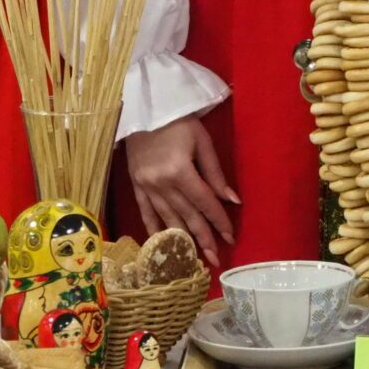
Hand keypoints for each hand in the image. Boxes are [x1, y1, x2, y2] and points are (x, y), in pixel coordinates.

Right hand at [128, 115, 238, 268]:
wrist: (144, 109)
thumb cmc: (178, 122)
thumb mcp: (203, 141)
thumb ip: (216, 173)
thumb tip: (232, 200)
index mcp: (180, 171)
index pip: (204, 202)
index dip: (218, 221)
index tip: (230, 238)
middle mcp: (161, 184)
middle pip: (187, 216)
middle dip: (203, 238)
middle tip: (215, 259)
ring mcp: (146, 187)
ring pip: (167, 219)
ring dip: (182, 239)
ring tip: (194, 257)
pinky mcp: (136, 187)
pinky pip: (146, 212)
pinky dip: (155, 229)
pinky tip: (163, 243)